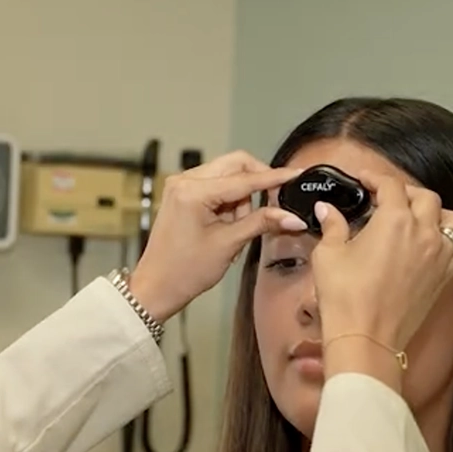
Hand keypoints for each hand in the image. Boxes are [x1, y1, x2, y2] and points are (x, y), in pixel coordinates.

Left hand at [126, 150, 305, 321]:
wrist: (156, 286)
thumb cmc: (185, 271)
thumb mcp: (229, 244)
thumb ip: (261, 223)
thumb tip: (292, 216)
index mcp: (193, 191)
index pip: (244, 178)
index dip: (274, 178)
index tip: (295, 174)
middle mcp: (184, 180)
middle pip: (236, 164)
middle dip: (257, 183)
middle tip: (272, 205)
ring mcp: (181, 184)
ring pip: (227, 174)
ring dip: (241, 196)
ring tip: (236, 228)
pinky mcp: (182, 193)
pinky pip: (215, 185)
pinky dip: (229, 200)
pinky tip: (226, 224)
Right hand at [310, 171, 452, 383]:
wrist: (366, 339)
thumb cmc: (345, 298)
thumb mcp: (329, 255)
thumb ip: (332, 226)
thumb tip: (327, 210)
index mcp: (395, 220)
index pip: (391, 185)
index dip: (375, 178)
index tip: (364, 181)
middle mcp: (424, 233)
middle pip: (427, 197)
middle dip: (406, 193)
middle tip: (386, 199)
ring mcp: (439, 256)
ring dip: (438, 213)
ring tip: (418, 218)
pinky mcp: (444, 278)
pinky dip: (448, 241)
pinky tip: (429, 245)